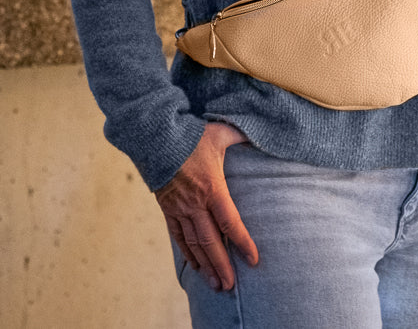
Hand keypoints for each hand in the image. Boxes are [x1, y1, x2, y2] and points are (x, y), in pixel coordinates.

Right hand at [156, 121, 257, 291]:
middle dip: (222, 265)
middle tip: (231, 285)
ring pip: (193, 244)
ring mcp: (179, 209)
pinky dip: (187, 254)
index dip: (243, 243)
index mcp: (212, 188)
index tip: (253, 260)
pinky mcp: (167, 210)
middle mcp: (195, 203)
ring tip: (216, 283)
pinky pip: (178, 237)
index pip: (230, 222)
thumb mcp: (220, 133)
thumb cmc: (191, 135)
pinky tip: (196, 266)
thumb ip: (242, 135)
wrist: (154, 138)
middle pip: (210, 241)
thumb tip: (262, 132)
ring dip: (205, 265)